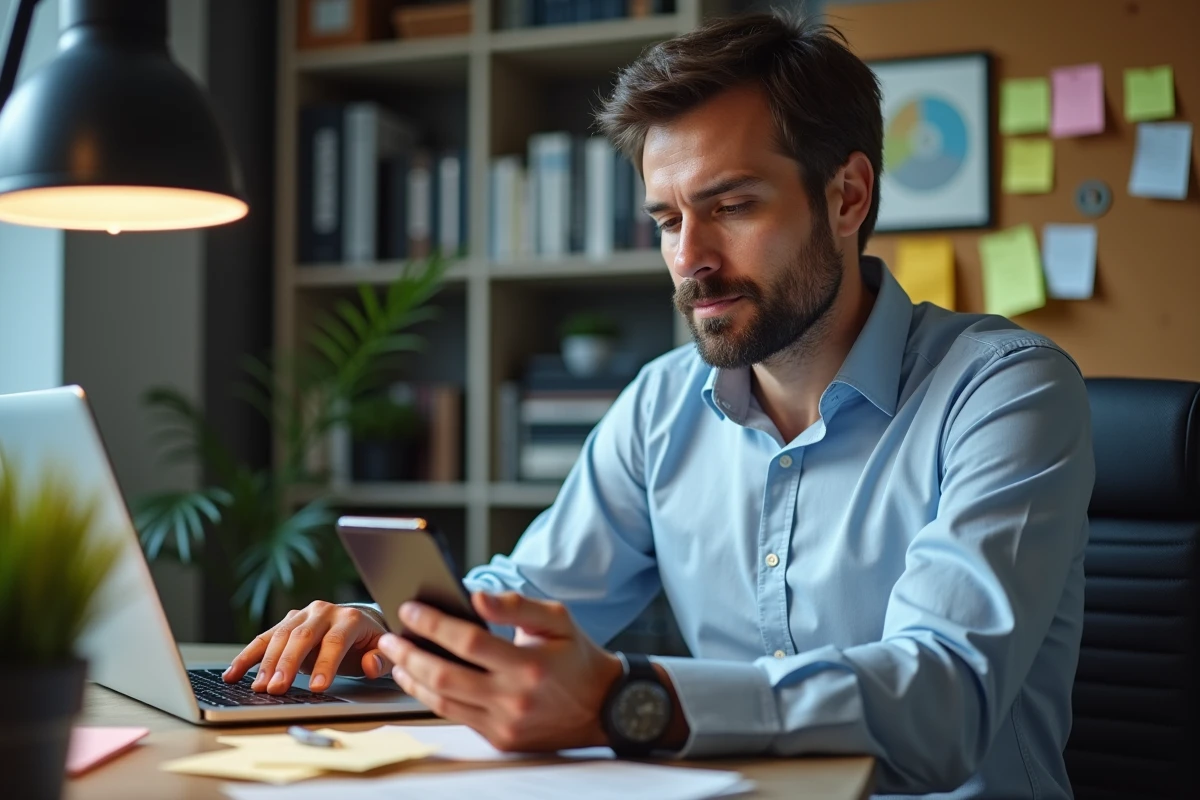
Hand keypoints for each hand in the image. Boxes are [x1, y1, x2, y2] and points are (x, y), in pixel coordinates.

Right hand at [223, 601, 391, 693]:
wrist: (357, 621)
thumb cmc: (368, 642)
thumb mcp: (382, 651)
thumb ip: (381, 660)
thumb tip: (370, 664)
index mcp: (349, 618)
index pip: (335, 641)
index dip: (326, 664)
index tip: (317, 688)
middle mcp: (323, 611)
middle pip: (302, 637)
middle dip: (288, 664)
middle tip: (277, 689)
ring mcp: (302, 614)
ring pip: (280, 636)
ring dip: (266, 663)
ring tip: (258, 688)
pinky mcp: (286, 622)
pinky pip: (263, 639)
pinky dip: (247, 656)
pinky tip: (233, 673)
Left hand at [379, 591, 624, 751]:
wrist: (603, 706)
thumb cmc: (577, 657)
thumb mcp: (557, 619)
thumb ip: (516, 604)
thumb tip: (476, 596)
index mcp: (529, 664)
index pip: (469, 641)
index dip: (433, 624)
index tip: (410, 610)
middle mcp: (515, 698)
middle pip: (446, 675)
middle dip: (410, 653)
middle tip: (389, 636)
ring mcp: (506, 724)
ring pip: (443, 701)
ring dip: (413, 678)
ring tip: (397, 658)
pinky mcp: (501, 739)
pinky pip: (456, 717)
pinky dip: (432, 697)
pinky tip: (420, 680)